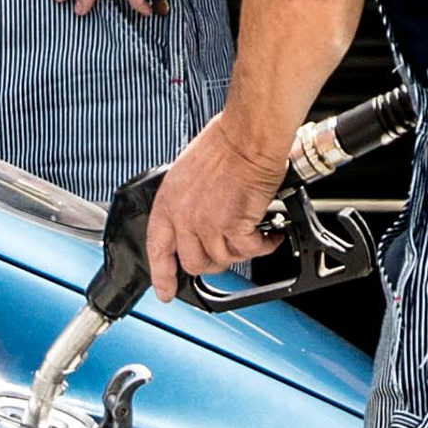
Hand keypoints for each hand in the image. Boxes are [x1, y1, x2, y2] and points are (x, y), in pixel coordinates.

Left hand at [143, 114, 289, 302]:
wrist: (246, 136)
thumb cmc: (224, 145)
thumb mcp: (187, 174)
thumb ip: (186, 202)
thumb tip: (194, 220)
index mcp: (168, 202)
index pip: (157, 248)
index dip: (161, 274)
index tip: (164, 291)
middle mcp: (184, 216)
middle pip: (193, 262)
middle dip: (214, 263)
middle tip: (229, 252)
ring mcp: (207, 224)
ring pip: (223, 259)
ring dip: (242, 252)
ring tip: (254, 236)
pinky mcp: (234, 225)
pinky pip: (250, 250)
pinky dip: (264, 245)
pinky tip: (270, 234)